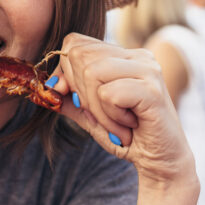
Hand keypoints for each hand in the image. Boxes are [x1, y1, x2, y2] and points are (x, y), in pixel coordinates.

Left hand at [47, 34, 195, 188]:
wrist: (160, 163)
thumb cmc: (126, 136)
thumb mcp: (89, 114)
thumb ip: (68, 97)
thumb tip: (44, 85)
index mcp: (123, 54)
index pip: (75, 42)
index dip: (65, 70)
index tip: (74, 98)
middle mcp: (138, 55)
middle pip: (80, 56)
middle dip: (80, 93)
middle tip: (101, 117)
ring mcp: (148, 70)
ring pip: (92, 73)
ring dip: (96, 108)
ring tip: (115, 124)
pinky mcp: (152, 90)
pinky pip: (109, 94)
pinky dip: (110, 117)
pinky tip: (128, 127)